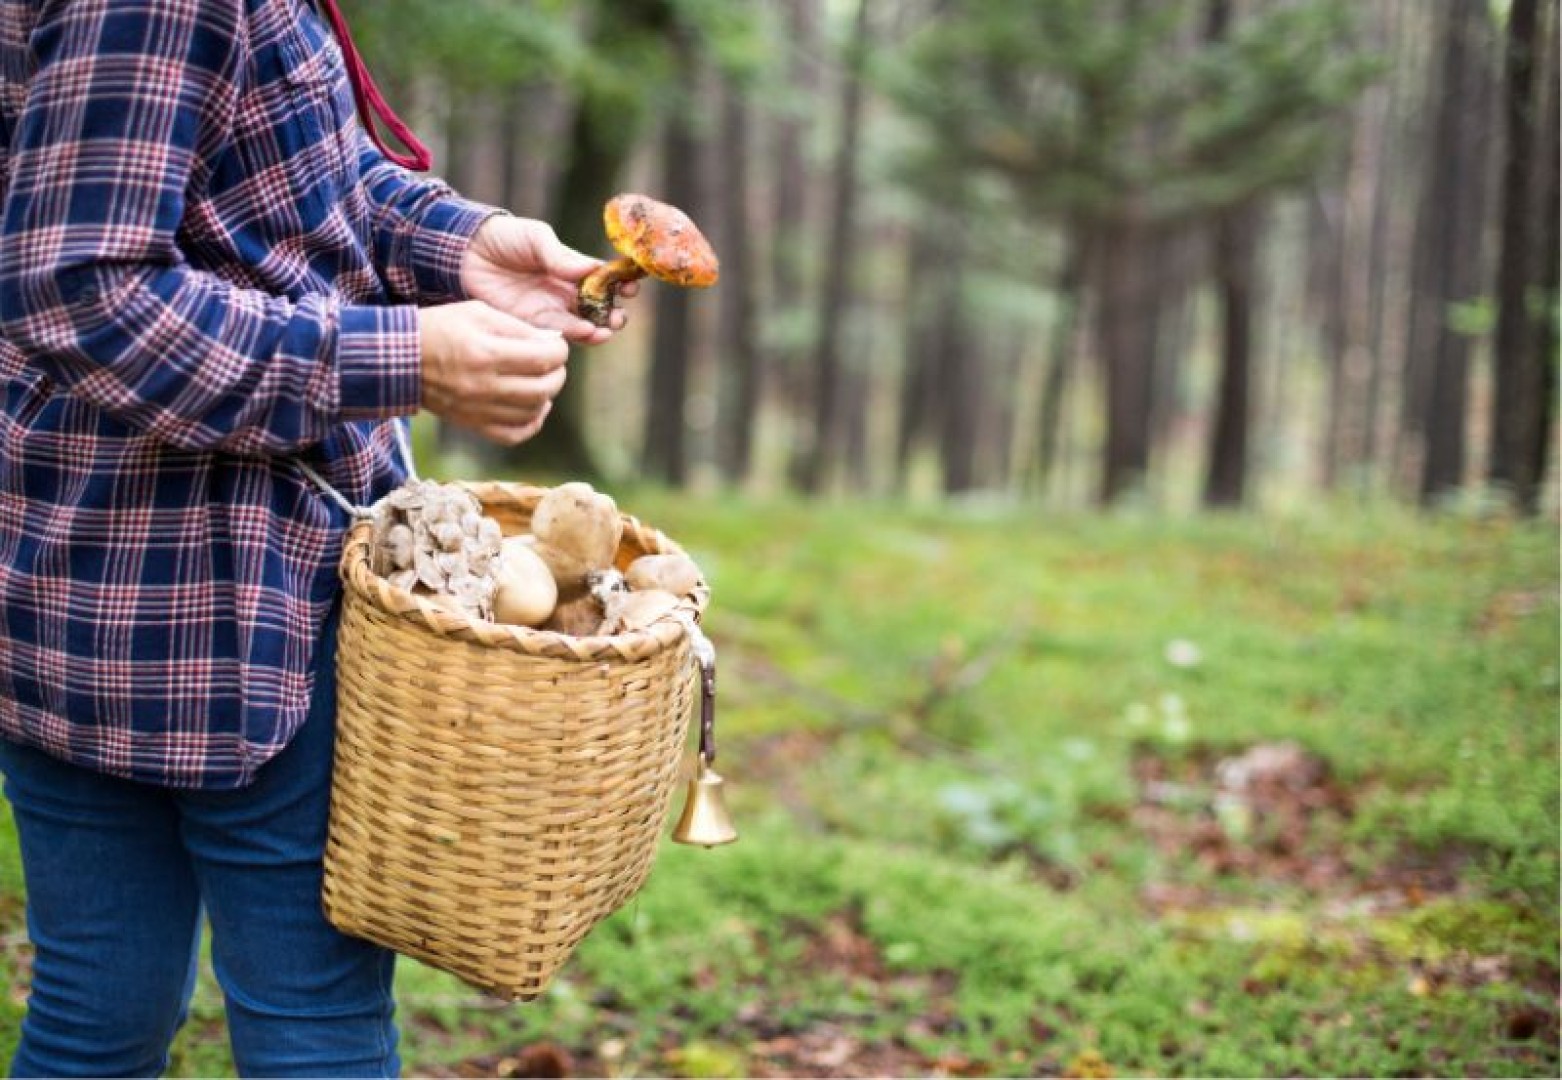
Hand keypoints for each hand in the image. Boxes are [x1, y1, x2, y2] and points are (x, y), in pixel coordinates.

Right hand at [418, 301, 568, 444]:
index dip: (559, 351)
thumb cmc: (439, 328)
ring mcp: (478, 409)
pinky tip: (534, 407)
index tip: (556, 346)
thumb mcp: (477, 313)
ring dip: (546, 396)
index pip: (543, 358)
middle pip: (543, 388)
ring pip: (533, 412)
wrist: (400, 358)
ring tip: (542, 381)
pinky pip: (514, 435)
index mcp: (486, 352)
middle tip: (554, 364)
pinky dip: (531, 423)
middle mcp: (484, 385)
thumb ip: (517, 327)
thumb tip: (550, 341)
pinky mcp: (473, 424)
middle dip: (557, 374)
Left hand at [460, 214, 638, 345]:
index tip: (631, 287)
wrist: (465, 252)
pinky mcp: (531, 324)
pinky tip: (585, 333)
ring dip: (598, 330)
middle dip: (613, 314)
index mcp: (571, 268)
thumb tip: (592, 269)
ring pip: (582, 325)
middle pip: (598, 308)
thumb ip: (561, 256)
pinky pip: (558, 334)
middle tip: (619, 317)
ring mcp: (549, 309)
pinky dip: (574, 336)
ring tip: (605, 330)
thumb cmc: (504, 237)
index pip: (603, 280)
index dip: (620, 285)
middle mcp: (564, 291)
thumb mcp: (536, 238)